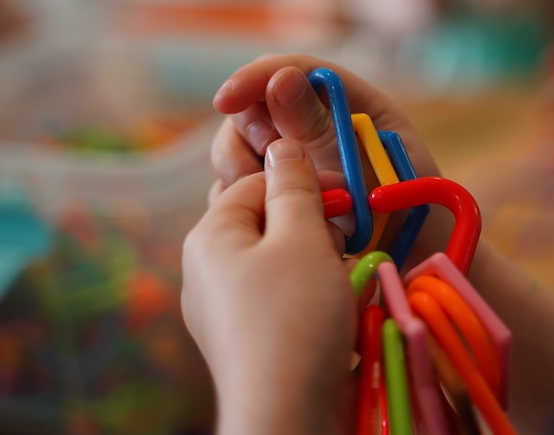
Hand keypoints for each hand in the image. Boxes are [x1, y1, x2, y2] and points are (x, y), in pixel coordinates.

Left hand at [183, 138, 356, 433]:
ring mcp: (222, 309)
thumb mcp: (301, 239)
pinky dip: (307, 293)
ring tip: (344, 276)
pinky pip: (278, 297)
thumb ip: (293, 188)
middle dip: (309, 223)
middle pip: (264, 221)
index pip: (255, 182)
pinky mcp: (244, 339)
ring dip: (315, 259)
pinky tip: (333, 308)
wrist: (288, 414)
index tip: (347, 197)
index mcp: (210, 236)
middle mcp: (206, 270)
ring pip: (275, 260)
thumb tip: (282, 145)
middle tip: (344, 239)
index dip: (303, 181)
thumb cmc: (295, 318)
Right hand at [209, 53, 453, 266]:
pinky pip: (239, 188)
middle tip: (265, 168)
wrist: (411, 274)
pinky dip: (239, 201)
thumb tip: (279, 78)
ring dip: (240, 171)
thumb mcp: (369, 171)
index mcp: (353, 106)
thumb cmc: (408, 220)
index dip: (257, 78)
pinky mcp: (279, 197)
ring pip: (239, 147)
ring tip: (267, 203)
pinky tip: (261, 223)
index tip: (226, 100)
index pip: (297, 72)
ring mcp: (296, 163)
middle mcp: (318, 129)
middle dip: (248, 132)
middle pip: (257, 106)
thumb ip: (323, 128)